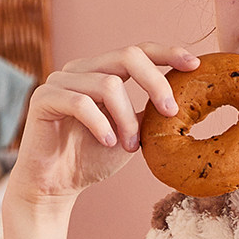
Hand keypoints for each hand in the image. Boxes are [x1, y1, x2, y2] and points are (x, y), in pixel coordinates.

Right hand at [6, 43, 200, 203]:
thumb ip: (150, 112)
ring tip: (130, 145)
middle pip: (128, 56)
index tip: (195, 65)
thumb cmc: (92, 158)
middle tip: (172, 113)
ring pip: (108, 84)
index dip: (168, 53)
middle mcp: (81, 68)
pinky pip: (80, 103)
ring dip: (126, 119)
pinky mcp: (43, 98)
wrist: (54, 187)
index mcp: (103, 70)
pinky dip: (101, 124)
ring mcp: (60, 80)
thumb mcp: (132, 131)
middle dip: (155, 83)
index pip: (139, 51)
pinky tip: (109, 142)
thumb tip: (187, 98)